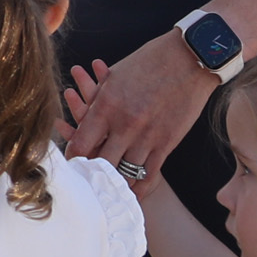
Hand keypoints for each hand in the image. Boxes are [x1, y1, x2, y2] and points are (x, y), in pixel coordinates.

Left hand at [64, 64, 156, 203]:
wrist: (188, 58)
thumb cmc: (147, 62)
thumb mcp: (114, 78)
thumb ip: (98, 100)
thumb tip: (83, 116)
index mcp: (105, 106)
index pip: (80, 144)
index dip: (72, 160)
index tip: (68, 168)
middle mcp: (124, 125)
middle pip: (100, 163)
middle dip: (90, 177)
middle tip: (82, 188)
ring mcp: (147, 136)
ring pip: (124, 173)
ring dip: (113, 186)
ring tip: (103, 197)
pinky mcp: (167, 143)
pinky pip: (150, 176)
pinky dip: (138, 189)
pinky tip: (130, 197)